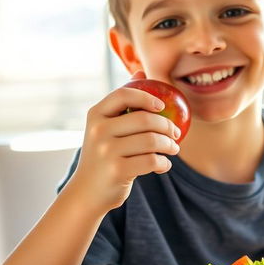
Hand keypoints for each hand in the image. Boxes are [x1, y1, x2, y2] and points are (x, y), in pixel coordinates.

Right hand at [68, 72, 181, 213]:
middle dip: (167, 125)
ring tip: (173, 149)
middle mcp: (98, 130)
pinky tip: (164, 165)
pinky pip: (152, 161)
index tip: (162, 106)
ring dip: (170, 145)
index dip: (147, 97)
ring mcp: (106, 151)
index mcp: (95, 115)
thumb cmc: (103, 155)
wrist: (86, 193)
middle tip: (176, 133)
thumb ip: (122, 102)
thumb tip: (141, 71)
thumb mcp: (105, 127)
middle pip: (145, 119)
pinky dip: (163, 163)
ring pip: (152, 141)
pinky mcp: (117, 170)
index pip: (124, 94)